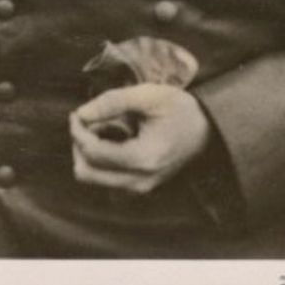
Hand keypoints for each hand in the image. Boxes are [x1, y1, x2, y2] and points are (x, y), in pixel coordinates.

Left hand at [69, 83, 210, 194]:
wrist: (207, 130)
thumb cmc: (179, 109)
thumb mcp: (148, 95)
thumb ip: (112, 102)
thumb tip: (81, 114)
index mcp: (143, 159)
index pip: (93, 153)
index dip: (77, 131)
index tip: (76, 113)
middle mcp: (139, 181)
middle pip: (86, 172)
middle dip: (79, 145)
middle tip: (85, 121)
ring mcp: (139, 189)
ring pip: (92, 179)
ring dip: (88, 153)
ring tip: (102, 129)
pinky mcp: (139, 189)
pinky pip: (104, 180)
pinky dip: (99, 161)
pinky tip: (111, 140)